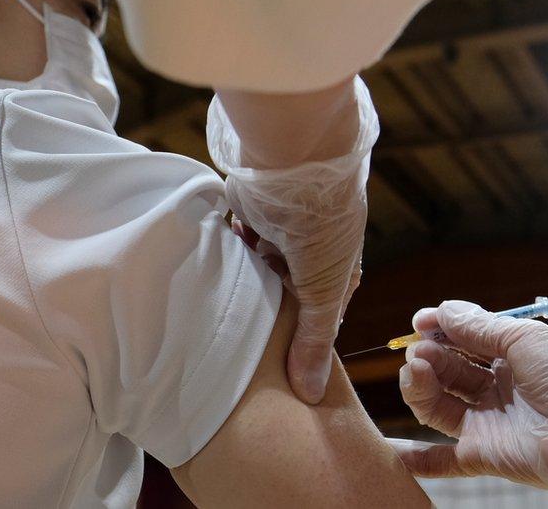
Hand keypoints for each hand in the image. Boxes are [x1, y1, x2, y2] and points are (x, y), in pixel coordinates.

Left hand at [208, 76, 376, 403]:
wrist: (296, 154)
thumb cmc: (324, 221)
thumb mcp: (324, 289)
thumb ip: (315, 340)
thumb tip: (311, 394)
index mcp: (339, 268)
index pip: (319, 315)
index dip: (300, 340)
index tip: (276, 367)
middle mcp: (310, 249)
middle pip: (283, 293)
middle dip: (264, 312)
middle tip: (237, 343)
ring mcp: (279, 229)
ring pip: (255, 269)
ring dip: (241, 283)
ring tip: (217, 314)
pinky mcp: (249, 209)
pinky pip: (232, 242)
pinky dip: (223, 254)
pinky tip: (208, 274)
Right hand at [390, 301, 547, 507]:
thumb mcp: (525, 340)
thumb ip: (479, 327)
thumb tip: (440, 310)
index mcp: (512, 356)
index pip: (463, 339)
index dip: (439, 328)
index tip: (420, 321)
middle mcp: (498, 388)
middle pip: (447, 370)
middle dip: (428, 355)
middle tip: (420, 350)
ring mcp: (489, 423)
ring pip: (438, 403)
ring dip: (419, 386)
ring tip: (416, 369)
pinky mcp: (485, 456)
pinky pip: (443, 459)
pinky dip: (417, 458)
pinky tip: (390, 451)